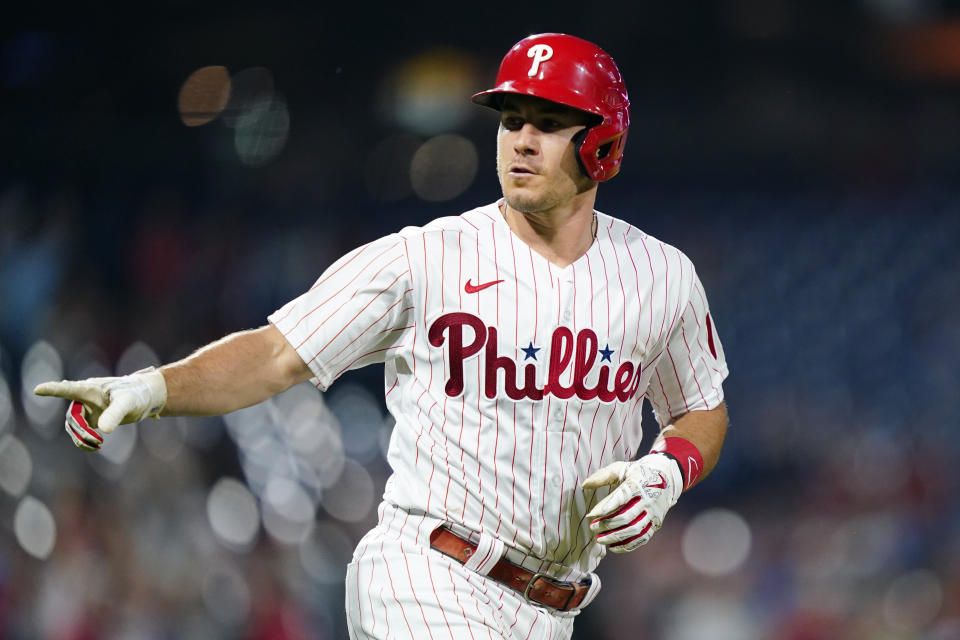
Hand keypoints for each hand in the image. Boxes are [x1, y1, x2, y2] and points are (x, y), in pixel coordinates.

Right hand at [34, 368, 166, 450]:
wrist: (145, 397)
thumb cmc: (136, 394)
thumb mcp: (128, 403)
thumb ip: (115, 414)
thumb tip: (102, 430)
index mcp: (90, 388)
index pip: (67, 389)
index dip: (52, 390)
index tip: (37, 390)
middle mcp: (84, 397)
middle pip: (72, 417)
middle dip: (81, 431)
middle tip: (97, 441)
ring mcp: (86, 408)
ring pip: (74, 426)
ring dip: (82, 438)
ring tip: (97, 445)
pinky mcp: (91, 417)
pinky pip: (80, 431)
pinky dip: (84, 440)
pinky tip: (95, 446)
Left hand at [582, 453, 681, 552]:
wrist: (667, 477)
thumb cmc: (637, 472)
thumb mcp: (621, 468)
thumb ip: (603, 476)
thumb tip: (584, 485)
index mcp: (638, 483)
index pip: (621, 497)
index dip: (606, 507)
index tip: (591, 515)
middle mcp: (648, 499)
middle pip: (627, 516)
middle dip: (607, 524)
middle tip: (592, 528)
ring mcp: (654, 513)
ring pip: (635, 529)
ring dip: (615, 537)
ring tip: (599, 540)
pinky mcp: (657, 523)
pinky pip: (643, 538)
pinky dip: (628, 545)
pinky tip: (612, 547)